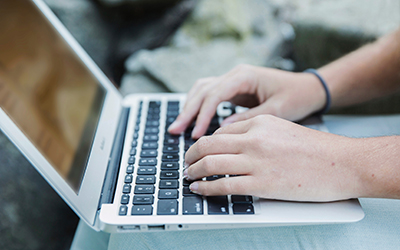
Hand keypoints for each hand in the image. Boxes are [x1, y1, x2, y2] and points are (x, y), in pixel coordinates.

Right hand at [168, 64, 325, 137]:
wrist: (308, 88)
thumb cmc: (296, 97)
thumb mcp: (277, 110)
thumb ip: (249, 119)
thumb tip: (222, 130)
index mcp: (245, 76)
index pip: (215, 94)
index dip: (202, 114)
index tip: (195, 134)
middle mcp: (235, 74)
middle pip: (202, 90)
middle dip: (187, 111)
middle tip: (175, 131)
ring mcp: (233, 80)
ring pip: (202, 89)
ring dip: (189, 107)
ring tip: (178, 127)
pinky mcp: (234, 88)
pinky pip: (209, 94)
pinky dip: (198, 105)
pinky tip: (192, 118)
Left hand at [184, 115, 361, 201]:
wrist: (342, 163)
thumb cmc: (314, 148)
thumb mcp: (280, 129)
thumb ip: (254, 134)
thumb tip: (228, 146)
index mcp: (259, 122)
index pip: (219, 132)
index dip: (202, 143)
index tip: (196, 152)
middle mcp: (254, 139)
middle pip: (207, 144)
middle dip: (190, 155)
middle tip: (185, 164)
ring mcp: (257, 162)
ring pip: (210, 164)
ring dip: (193, 172)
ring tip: (188, 177)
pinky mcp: (262, 184)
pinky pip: (223, 186)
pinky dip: (205, 189)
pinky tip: (199, 190)